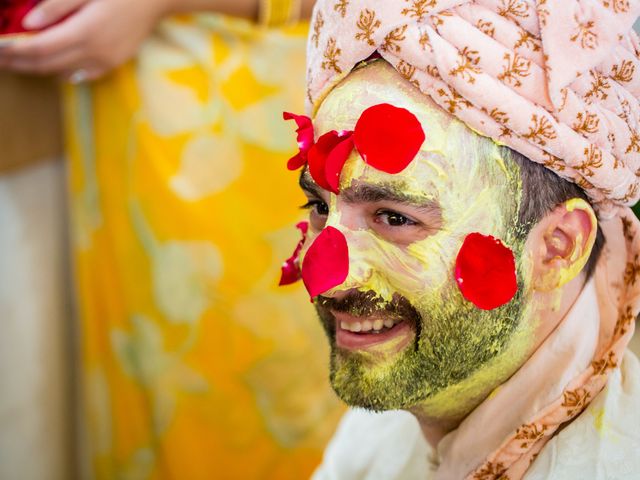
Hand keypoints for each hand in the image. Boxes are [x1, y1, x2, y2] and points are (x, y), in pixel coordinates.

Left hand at [0, 0, 169, 80]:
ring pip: (62, 73)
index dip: (14, 50)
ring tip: (18, 62)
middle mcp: (95, 53)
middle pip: (47, 65)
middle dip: (19, 63)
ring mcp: (105, 61)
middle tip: (0, 59)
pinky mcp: (113, 63)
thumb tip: (29, 24)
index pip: (40, 48)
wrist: (158, 0)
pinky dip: (60, 72)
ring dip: (37, 69)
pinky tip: (50, 65)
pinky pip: (81, 75)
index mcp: (85, 32)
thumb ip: (56, 6)